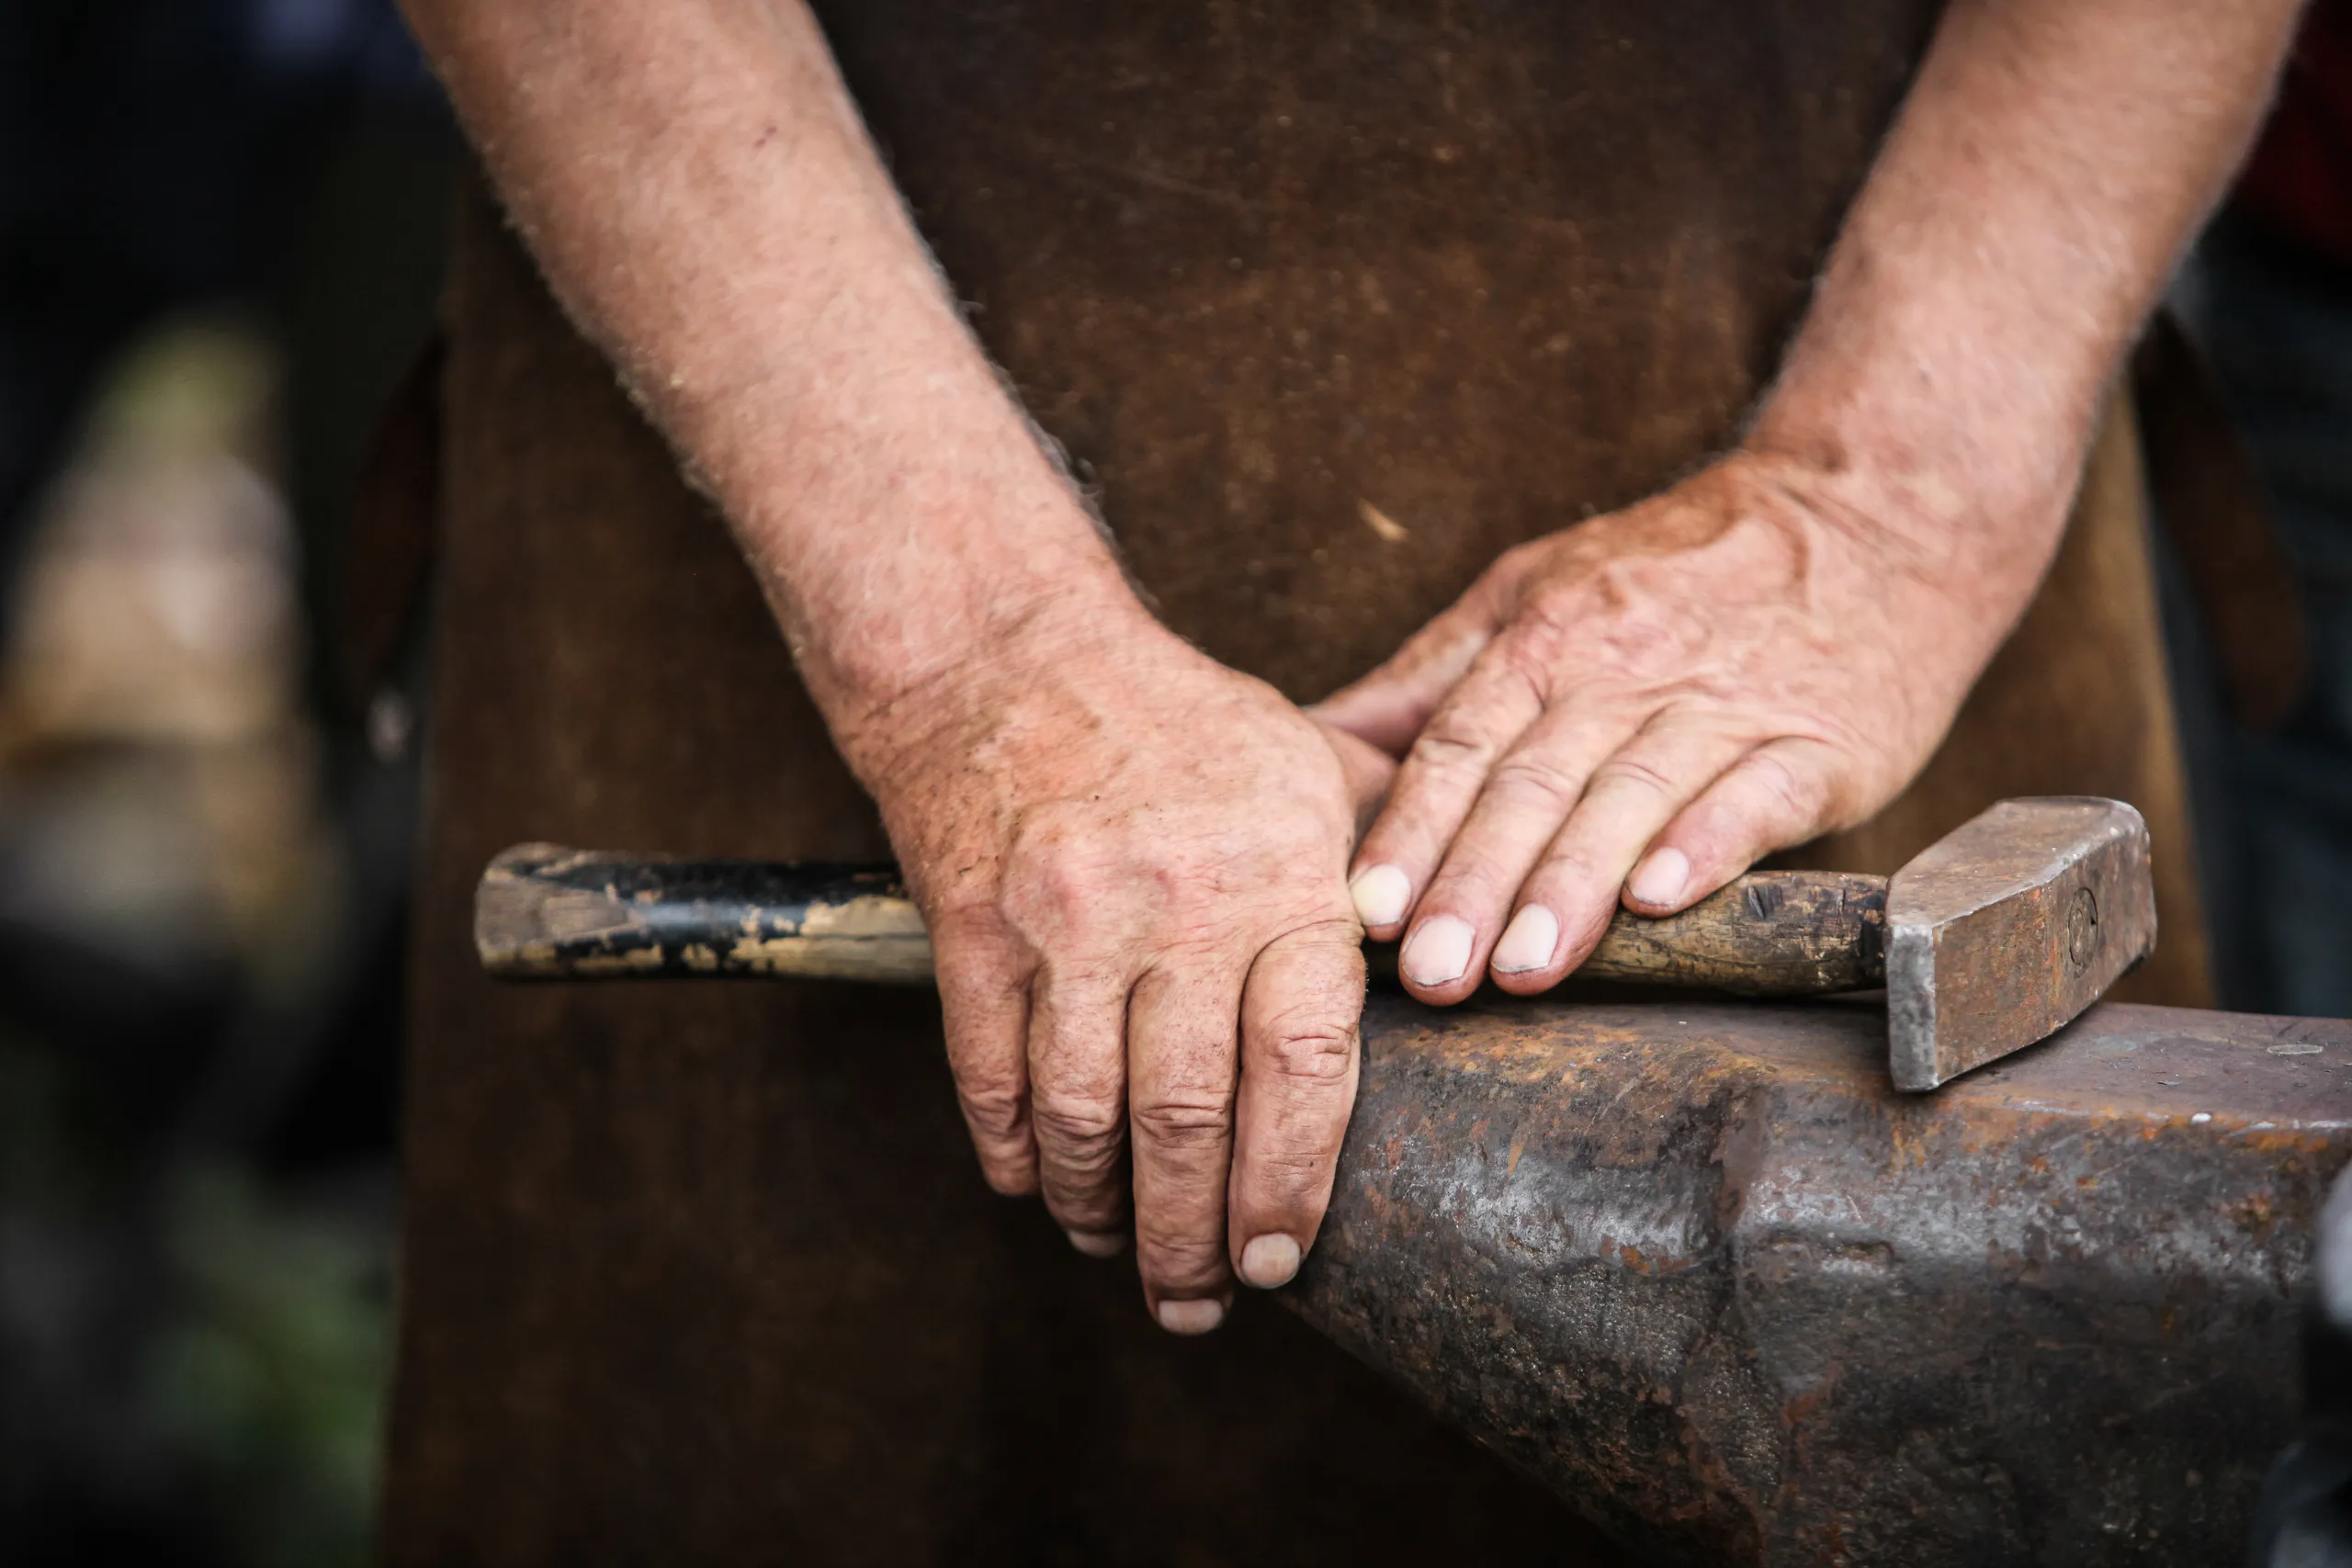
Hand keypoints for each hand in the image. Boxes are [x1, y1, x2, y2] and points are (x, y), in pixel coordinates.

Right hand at [842, 605, 1392, 1331]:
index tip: (1282, 1257)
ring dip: (1099, 1210)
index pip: (1303, 1066)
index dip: (1293, 1182)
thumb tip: (1465, 942)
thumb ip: (1387, 860)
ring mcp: (1064, 921)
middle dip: (1192, 1237)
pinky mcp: (972, 930)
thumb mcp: (1309, 764)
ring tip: (1119, 1249)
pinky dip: (1014, 1152)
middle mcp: (1175, 905)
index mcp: (1279, 875)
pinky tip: (1039, 1183)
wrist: (1008, 655)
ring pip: (1082, 1116)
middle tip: (1196, 1302)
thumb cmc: (1180, 723)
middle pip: (1188, 1118)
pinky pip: (990, 1078)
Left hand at [1315, 452, 2035, 1002]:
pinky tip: (1662, 898)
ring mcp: (1721, 704)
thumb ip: (1429, 676)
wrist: (1868, 511)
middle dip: (1474, 884)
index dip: (1411, 831)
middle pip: (1531, 784)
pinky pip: (1753, 793)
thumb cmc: (1677, 568)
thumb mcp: (1536, 588)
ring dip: (1572, 886)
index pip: (1459, 745)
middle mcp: (1622, 671)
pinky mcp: (1817, 740)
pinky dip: (1707, 844)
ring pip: (1629, 797)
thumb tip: (1313, 744)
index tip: (1365, 912)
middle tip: (1429, 976)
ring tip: (1525, 969)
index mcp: (1545, 639)